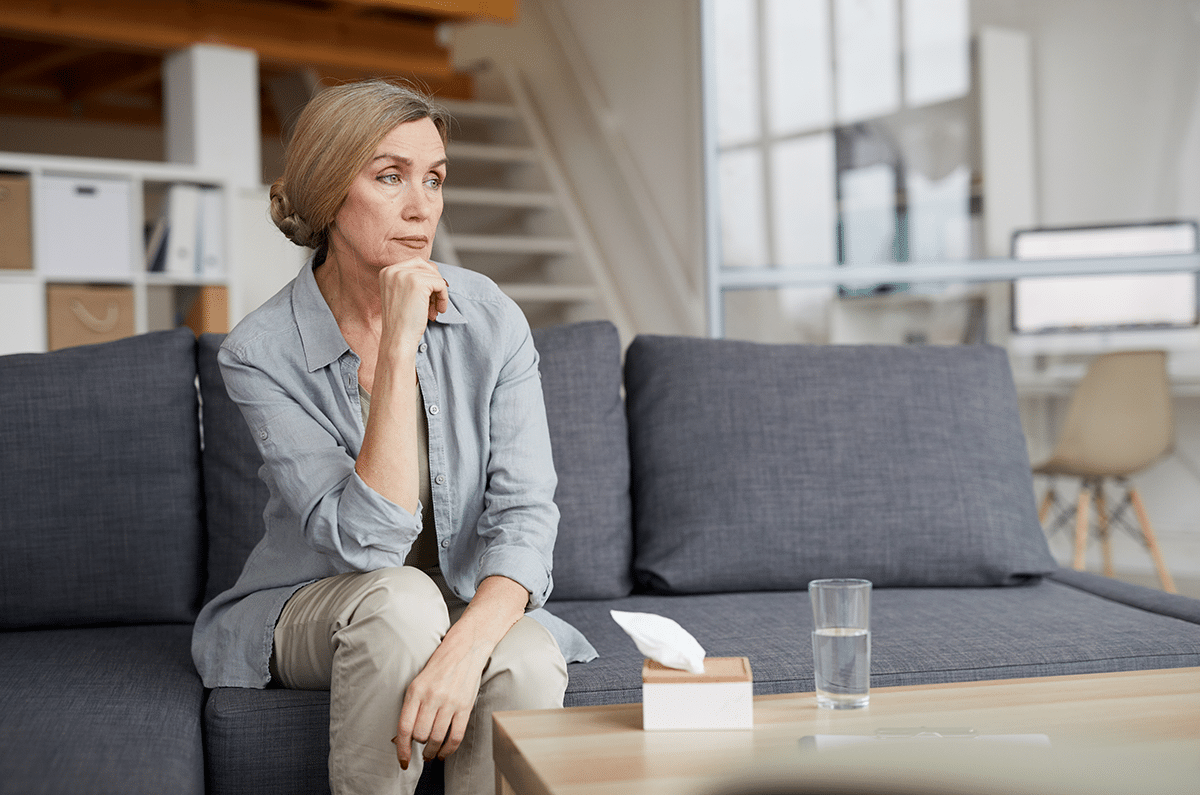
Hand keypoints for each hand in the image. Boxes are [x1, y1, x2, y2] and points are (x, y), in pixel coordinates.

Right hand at [377, 258, 448, 349]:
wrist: (398, 339)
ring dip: (439, 294)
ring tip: (434, 310)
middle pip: (427, 267)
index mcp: (387, 272)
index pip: (416, 264)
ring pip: (435, 276)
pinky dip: (444, 298)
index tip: (428, 298)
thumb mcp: (403, 294)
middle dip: (434, 285)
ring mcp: (405, 275)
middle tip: (433, 304)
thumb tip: (434, 268)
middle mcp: (393, 270)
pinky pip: (441, 284)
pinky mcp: (418, 282)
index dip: (428, 280)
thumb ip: (413, 279)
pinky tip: (438, 311)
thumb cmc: (402, 321)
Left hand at [391, 577, 528, 768]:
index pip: (404, 727)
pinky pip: (455, 736)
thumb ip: (411, 706)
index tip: (403, 760)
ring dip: (432, 751)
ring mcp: (450, 702)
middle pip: (420, 735)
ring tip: (431, 754)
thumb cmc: (440, 664)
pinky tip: (444, 752)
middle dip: (419, 745)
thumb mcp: (419, 681)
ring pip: (437, 738)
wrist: (466, 647)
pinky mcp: (465, 706)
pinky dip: (448, 749)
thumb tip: (401, 736)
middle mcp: (432, 697)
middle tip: (420, 748)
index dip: (401, 748)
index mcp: (416, 690)